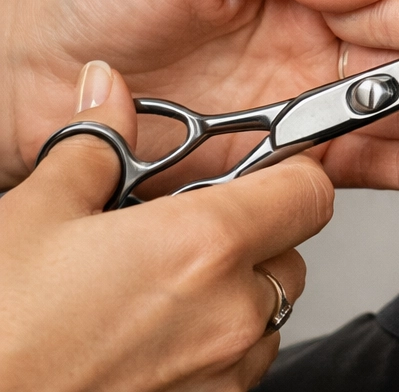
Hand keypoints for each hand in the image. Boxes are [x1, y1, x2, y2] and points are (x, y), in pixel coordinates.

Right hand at [0, 63, 332, 391]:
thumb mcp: (40, 212)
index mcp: (204, 247)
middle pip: (291, 252)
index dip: (291, 171)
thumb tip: (108, 93)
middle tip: (190, 225)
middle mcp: (228, 314)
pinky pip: (239, 364)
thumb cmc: (0, 333)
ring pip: (269, 312)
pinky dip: (215, 342)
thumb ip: (96, 144)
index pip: (309, 192)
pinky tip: (153, 329)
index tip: (265, 166)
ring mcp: (219, 374)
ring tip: (162, 283)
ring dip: (237, 291)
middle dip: (255, 232)